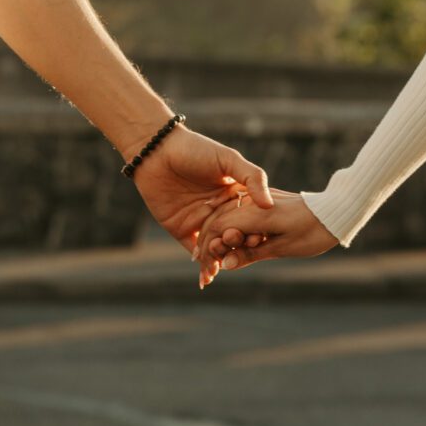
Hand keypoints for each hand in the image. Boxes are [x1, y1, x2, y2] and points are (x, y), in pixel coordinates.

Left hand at [127, 125, 273, 256]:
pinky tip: (209, 276)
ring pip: (216, 246)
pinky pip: (195, 251)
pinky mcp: (182, 229)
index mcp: (235, 195)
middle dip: (239, 249)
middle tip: (241, 257)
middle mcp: (220, 210)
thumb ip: (252, 177)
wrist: (156, 151)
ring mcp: (201, 221)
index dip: (256, 230)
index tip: (261, 241)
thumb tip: (269, 205)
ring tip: (225, 269)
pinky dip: (202, 264)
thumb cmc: (195, 149)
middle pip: (234, 236)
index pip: (250, 218)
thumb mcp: (229, 159)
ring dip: (221, 260)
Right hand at [194, 188, 339, 287]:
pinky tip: (230, 243)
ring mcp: (256, 199)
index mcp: (255, 213)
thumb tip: (225, 264)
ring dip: (217, 236)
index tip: (206, 268)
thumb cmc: (313, 231)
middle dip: (208, 244)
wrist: (335, 211)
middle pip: (217, 220)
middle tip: (205, 269)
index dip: (208, 248)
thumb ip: (251, 254)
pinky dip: (230, 229)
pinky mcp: (262, 201)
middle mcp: (252, 202)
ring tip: (214, 259)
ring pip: (225, 215)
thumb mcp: (282, 248)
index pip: (218, 228)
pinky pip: (238, 212)